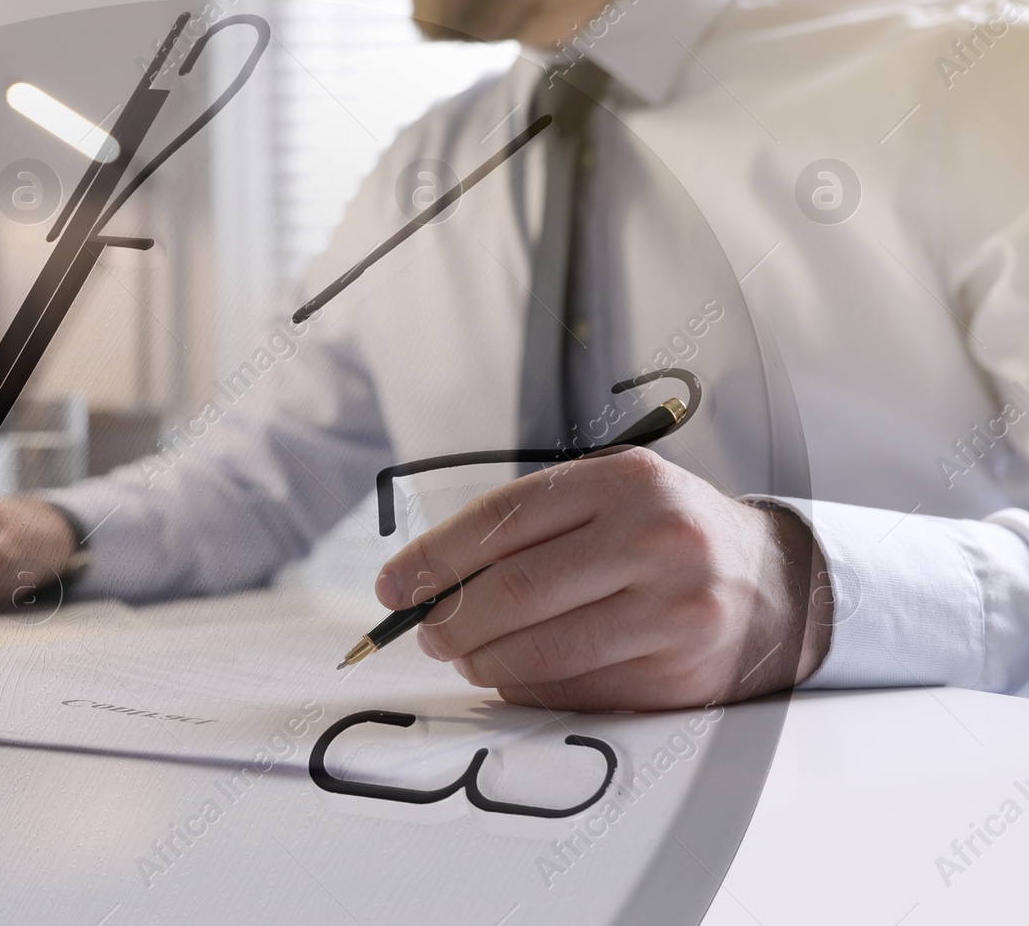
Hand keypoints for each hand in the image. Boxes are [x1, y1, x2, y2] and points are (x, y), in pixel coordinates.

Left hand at [374, 447, 832, 710]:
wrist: (776, 583)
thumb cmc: (667, 535)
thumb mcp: (611, 497)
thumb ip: (528, 526)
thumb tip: (423, 580)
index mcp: (625, 480)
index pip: (503, 518)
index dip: (434, 556)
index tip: (394, 584)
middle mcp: (655, 538)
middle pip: (515, 589)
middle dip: (450, 618)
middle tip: (427, 632)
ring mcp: (673, 608)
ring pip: (541, 649)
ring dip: (484, 661)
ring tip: (468, 655)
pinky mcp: (681, 671)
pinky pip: (577, 690)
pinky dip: (531, 688)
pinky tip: (520, 675)